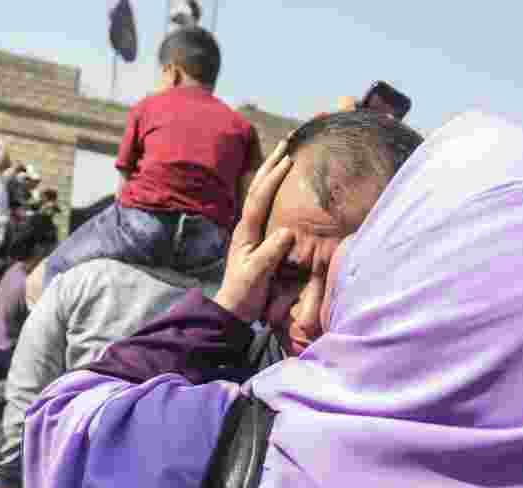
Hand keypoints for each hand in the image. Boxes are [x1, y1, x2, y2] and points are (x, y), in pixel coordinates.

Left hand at [213, 141, 295, 323]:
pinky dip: (273, 190)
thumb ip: (271, 253)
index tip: (289, 159)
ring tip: (284, 156)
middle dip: (270, 164)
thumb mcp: (258, 274)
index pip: (259, 197)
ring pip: (260, 194)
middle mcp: (246, 226)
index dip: (273, 177)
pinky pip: (265, 207)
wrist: (234, 310)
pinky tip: (281, 186)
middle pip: (257, 188)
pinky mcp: (257, 239)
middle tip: (286, 143)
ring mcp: (250, 232)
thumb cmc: (245, 293)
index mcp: (245, 231)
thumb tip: (288, 231)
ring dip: (271, 173)